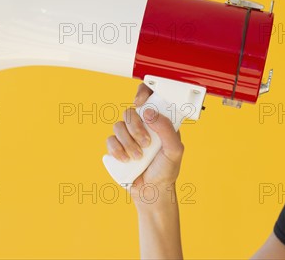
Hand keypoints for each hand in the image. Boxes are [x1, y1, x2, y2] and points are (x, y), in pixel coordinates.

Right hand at [106, 83, 184, 203]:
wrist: (152, 192)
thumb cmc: (167, 170)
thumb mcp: (174, 150)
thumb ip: (166, 130)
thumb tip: (148, 112)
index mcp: (158, 121)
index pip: (149, 97)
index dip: (142, 93)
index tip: (140, 103)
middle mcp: (143, 125)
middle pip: (130, 112)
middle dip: (136, 128)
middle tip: (146, 144)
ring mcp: (128, 136)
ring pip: (118, 126)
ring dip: (128, 143)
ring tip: (138, 157)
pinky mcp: (117, 147)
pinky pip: (110, 140)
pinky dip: (116, 150)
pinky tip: (126, 160)